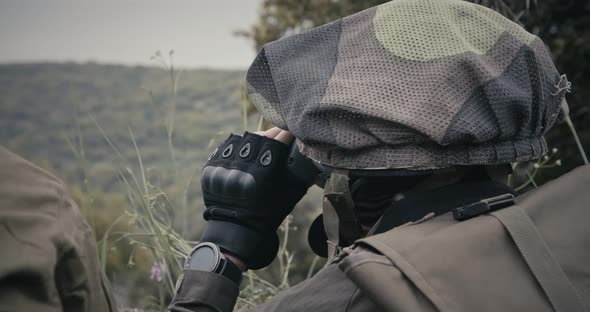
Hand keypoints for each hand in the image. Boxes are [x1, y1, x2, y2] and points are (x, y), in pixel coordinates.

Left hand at [200, 128, 311, 268]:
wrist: (237, 231)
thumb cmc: (269, 213)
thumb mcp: (289, 195)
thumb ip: (301, 173)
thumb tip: (312, 155)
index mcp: (261, 175)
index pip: (276, 142)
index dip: (285, 134)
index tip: (291, 131)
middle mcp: (240, 169)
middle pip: (258, 137)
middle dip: (270, 134)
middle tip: (278, 134)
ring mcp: (222, 168)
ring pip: (239, 139)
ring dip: (252, 139)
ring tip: (260, 142)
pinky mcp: (210, 170)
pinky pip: (224, 148)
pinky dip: (235, 146)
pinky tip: (243, 149)